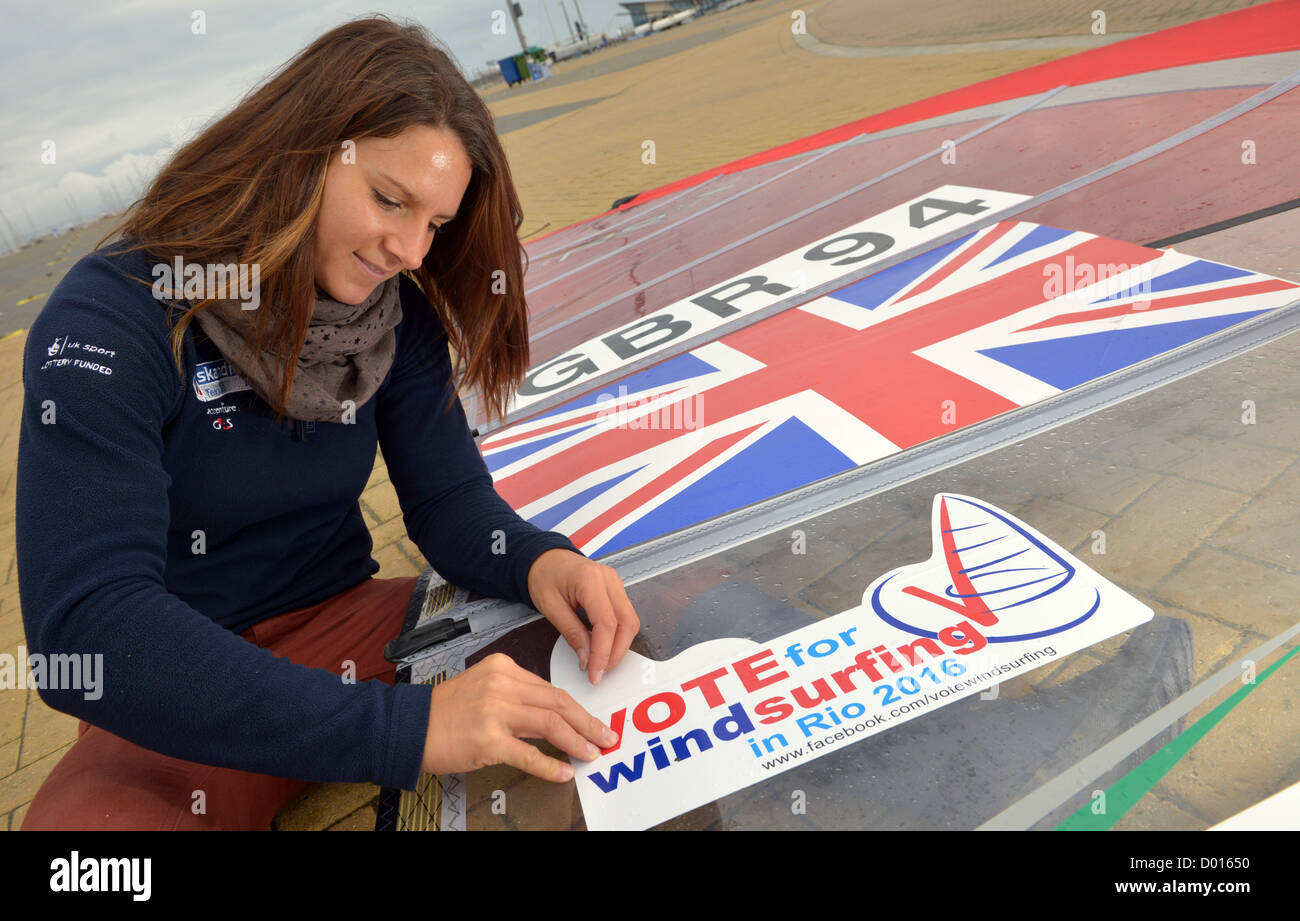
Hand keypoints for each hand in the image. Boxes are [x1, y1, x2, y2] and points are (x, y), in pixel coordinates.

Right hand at [421, 653, 618, 780]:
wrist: (409, 726)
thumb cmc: (445, 711)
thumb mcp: (484, 687)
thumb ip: (516, 696)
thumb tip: (552, 717)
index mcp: (504, 668)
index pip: (550, 689)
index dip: (577, 708)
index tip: (593, 721)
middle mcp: (502, 685)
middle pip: (558, 703)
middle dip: (587, 722)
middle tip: (606, 737)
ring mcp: (495, 712)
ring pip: (550, 724)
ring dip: (577, 741)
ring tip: (592, 754)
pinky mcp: (487, 740)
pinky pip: (528, 754)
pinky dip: (550, 765)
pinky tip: (564, 773)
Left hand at [527, 548, 639, 685]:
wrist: (544, 558)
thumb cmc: (543, 577)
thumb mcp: (550, 607)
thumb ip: (572, 634)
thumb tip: (587, 660)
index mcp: (590, 580)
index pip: (606, 623)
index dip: (603, 653)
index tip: (594, 673)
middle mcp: (610, 580)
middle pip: (627, 623)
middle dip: (616, 653)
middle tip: (599, 672)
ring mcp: (616, 584)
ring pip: (630, 621)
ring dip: (620, 646)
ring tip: (601, 663)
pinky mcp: (616, 590)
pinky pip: (625, 616)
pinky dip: (618, 635)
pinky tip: (604, 647)